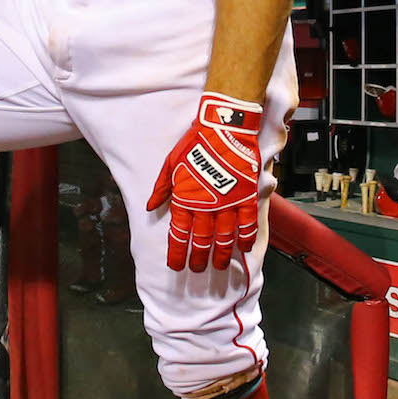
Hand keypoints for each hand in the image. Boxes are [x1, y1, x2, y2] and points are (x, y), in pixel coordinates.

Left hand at [147, 92, 262, 271]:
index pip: (179, 233)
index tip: (176, 266)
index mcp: (185, 198)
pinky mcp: (246, 197)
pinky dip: (246, 237)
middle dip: (199, 258)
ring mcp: (228, 203)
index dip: (177, 252)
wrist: (223, 128)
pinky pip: (247, 223)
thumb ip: (161, 188)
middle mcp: (206, 205)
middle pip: (202, 240)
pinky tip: (244, 249)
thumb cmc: (194, 143)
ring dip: (221, 254)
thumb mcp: (170, 163)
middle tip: (197, 270)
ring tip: (219, 267)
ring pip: (224, 237)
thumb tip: (150, 207)